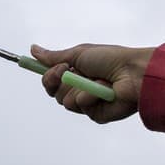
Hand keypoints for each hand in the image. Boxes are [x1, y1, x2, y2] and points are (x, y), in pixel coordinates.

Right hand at [30, 43, 153, 123]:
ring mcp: (88, 103)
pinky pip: (81, 106)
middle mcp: (80, 89)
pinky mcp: (96, 114)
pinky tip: (104, 91)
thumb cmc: (111, 59)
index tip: (31, 65)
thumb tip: (33, 49)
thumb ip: (55, 56)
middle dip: (56, 79)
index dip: (45, 75)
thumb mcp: (78, 54)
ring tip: (96, 79)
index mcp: (77, 74)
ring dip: (76, 87)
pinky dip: (90, 96)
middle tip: (67, 69)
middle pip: (53, 92)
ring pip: (65, 100)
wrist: (134, 73)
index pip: (52, 79)